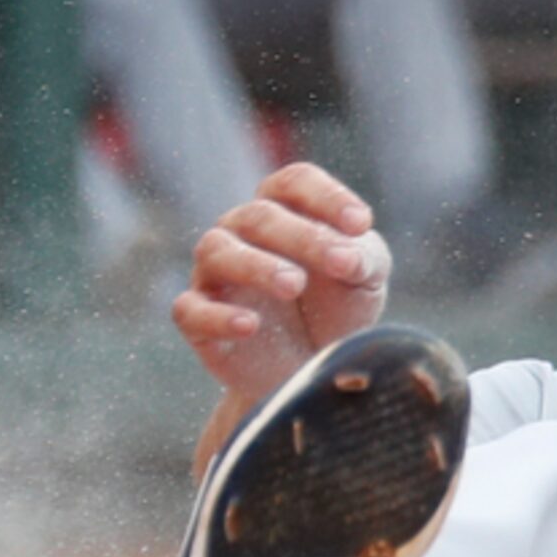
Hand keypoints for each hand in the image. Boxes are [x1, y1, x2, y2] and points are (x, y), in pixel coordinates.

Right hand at [173, 163, 392, 444]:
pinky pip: (192, 309)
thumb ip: (364, 259)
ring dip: (256, 265)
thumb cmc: (337, 312)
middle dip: (304, 237)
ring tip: (293, 285)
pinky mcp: (197, 319)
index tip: (361, 224)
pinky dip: (218, 316)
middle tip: (342, 264)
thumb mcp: (364, 281)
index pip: (295, 183)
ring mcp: (215, 274)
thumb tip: (350, 256)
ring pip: (217, 251)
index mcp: (284, 210)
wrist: (311, 372)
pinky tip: (250, 325)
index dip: (327, 197)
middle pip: (260, 216)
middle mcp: (241, 233)